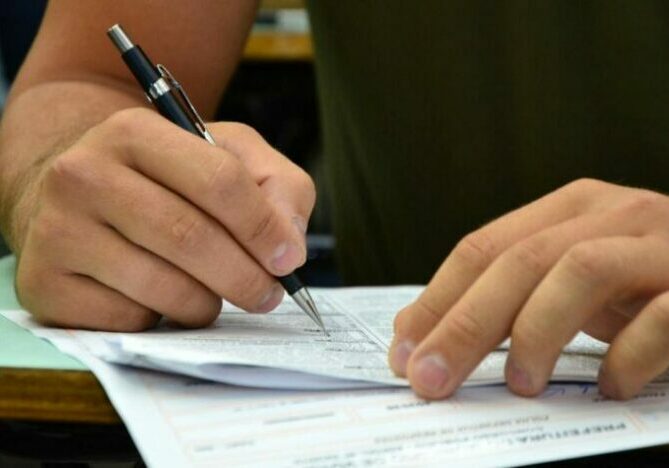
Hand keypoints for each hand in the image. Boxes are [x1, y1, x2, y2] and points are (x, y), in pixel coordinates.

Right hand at [14, 108, 314, 330]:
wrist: (78, 196)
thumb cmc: (165, 179)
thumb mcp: (227, 157)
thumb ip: (276, 187)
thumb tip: (288, 246)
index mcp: (134, 132)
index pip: (218, 181)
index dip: (264, 227)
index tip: (288, 259)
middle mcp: (83, 175)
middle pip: (190, 238)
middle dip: (245, 277)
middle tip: (267, 295)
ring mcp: (56, 231)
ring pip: (162, 287)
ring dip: (206, 304)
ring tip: (212, 294)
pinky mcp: (44, 284)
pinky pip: (128, 321)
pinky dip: (161, 320)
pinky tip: (159, 299)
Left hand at [389, 178, 668, 399]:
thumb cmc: (641, 281)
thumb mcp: (569, 278)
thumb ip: (509, 294)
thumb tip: (421, 332)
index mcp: (567, 209)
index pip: (482, 248)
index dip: (436, 300)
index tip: (403, 352)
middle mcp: (610, 214)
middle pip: (520, 262)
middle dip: (466, 324)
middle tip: (432, 379)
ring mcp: (660, 243)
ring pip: (581, 270)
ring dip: (538, 331)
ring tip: (521, 384)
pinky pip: (661, 316)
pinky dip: (627, 356)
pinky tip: (609, 385)